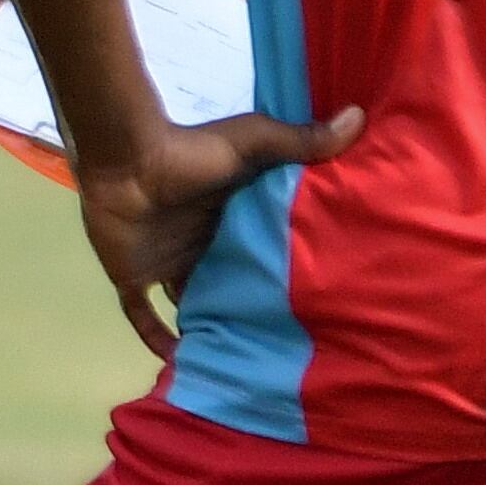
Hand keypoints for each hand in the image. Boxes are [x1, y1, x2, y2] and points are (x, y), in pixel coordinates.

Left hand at [77, 106, 362, 358]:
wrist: (126, 158)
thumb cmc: (190, 150)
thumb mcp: (253, 143)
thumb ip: (300, 140)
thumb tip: (358, 117)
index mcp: (231, 220)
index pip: (261, 254)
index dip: (282, 276)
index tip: (315, 302)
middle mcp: (201, 244)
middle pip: (230, 286)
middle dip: (251, 311)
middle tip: (285, 347)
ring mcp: (167, 261)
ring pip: (193, 307)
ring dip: (210, 330)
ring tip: (244, 366)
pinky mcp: (134, 275)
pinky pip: (143, 317)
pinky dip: (156, 340)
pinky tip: (179, 367)